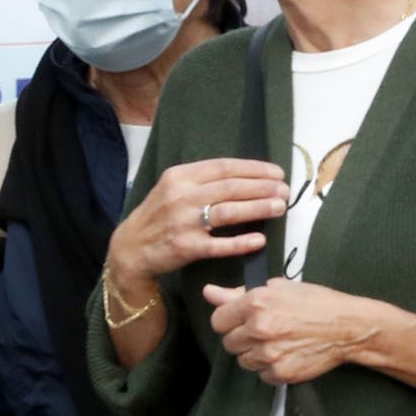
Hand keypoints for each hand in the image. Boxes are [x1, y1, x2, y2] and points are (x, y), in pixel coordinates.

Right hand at [107, 158, 287, 285]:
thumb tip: (245, 177)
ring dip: (259, 208)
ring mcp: (183, 222)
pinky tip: (260, 239)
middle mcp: (181, 196)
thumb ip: (202, 181)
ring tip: (280, 207)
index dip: (255, 169)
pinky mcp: (185, 247)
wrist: (130, 248)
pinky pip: (219, 245)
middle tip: (285, 191)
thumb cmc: (158, 216)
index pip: (224, 167)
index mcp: (179, 176)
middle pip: (231, 187)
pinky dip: (241, 243)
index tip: (277, 173)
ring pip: (229, 211)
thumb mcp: (172, 188)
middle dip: (263, 187)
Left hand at [203, 279, 372, 385]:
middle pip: (228, 342)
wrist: (348, 327)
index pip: (218, 320)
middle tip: (262, 330)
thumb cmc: (316, 302)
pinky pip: (261, 374)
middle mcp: (259, 330)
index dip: (228, 320)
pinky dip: (270, 368)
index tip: (240, 319)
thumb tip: (208, 292)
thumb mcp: (278, 288)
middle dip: (241, 337)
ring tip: (276, 342)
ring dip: (254, 353)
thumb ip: (238, 293)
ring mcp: (269, 354)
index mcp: (256, 304)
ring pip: (243, 360)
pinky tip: (285, 354)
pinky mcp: (281, 373)